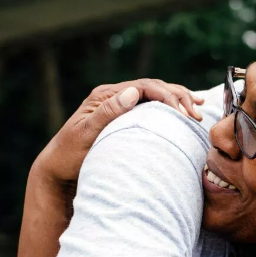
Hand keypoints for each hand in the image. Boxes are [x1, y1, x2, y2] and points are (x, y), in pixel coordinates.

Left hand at [35, 79, 204, 186]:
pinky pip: (152, 107)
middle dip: (178, 96)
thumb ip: (108, 112)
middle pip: (154, 86)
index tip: (182, 112)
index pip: (144, 86)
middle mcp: (113, 96)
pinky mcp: (125, 118)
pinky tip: (184, 111)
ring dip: (178, 99)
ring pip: (156, 94)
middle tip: (196, 113)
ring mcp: (120, 106)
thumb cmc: (69, 156)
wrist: (58, 170)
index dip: (166, 95)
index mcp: (105, 95)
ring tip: (198, 109)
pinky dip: (170, 107)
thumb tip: (133, 91)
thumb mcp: (85, 134)